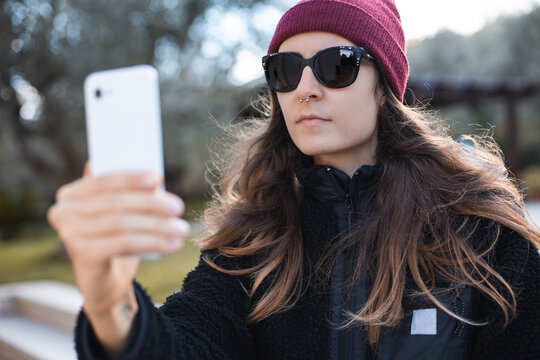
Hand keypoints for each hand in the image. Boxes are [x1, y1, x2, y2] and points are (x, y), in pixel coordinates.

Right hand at [47, 162, 188, 353]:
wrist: (105, 280)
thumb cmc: (116, 237)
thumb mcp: (119, 211)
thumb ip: (126, 191)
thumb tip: (153, 177)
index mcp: (70, 194)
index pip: (103, 180)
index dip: (131, 178)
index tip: (159, 178)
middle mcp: (63, 212)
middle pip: (114, 203)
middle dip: (150, 203)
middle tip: (178, 207)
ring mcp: (70, 235)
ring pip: (121, 224)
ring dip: (157, 225)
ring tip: (181, 228)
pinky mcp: (83, 256)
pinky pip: (123, 244)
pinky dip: (152, 242)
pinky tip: (172, 245)